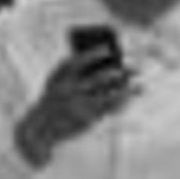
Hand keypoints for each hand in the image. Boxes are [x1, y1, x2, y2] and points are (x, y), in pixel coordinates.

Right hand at [12, 41, 137, 166]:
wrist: (40, 129)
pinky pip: (107, 110)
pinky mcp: (85, 119)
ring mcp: (77, 107)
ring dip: (124, 90)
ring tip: (140, 85)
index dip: (92, 54)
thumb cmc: (53, 100)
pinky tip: (130, 97)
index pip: (76, 63)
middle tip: (133, 66)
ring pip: (106, 96)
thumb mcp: (56, 82)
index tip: (108, 48)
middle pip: (97, 80)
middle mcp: (68, 92)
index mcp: (58, 78)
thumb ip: (75, 72)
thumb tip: (107, 64)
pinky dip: (120, 102)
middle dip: (117, 73)